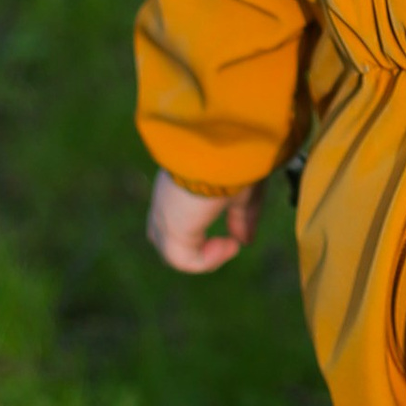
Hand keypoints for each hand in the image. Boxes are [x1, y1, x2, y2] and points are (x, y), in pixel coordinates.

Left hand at [148, 168, 263, 272]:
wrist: (224, 144)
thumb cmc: (236, 158)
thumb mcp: (243, 190)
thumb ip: (242, 217)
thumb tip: (244, 241)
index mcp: (178, 184)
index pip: (173, 215)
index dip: (195, 232)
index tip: (231, 234)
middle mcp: (166, 199)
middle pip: (161, 236)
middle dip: (191, 249)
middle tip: (224, 245)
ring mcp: (164, 214)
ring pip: (171, 251)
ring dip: (204, 257)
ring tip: (230, 245)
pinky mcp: (172, 228)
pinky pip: (183, 259)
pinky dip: (208, 260)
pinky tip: (230, 245)